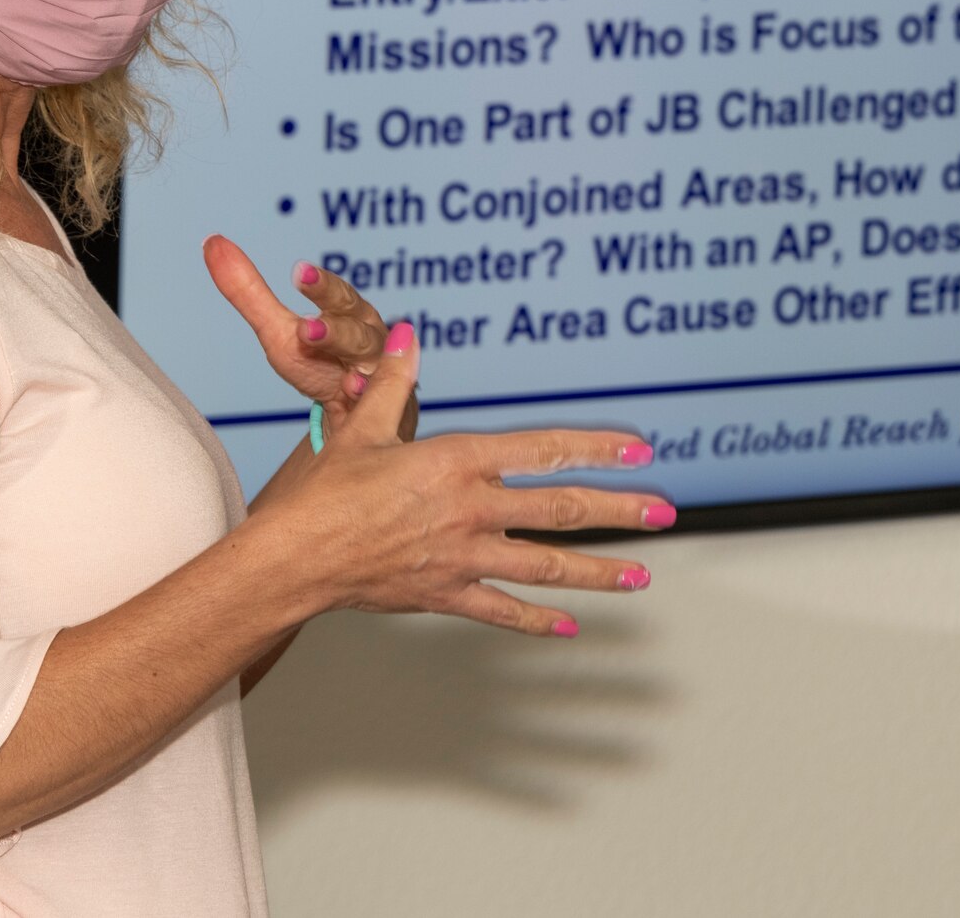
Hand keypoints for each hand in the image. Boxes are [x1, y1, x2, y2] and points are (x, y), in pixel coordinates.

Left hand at [202, 234, 412, 440]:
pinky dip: (365, 396)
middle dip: (333, 329)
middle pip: (354, 330)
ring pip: (368, 364)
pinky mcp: (384, 407)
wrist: (353, 412)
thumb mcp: (278, 331)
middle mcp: (369, 339)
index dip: (320, 285)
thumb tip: (212, 242)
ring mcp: (379, 374)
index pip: (336, 295)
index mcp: (348, 314)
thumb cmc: (318, 362)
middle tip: (306, 330)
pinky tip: (351, 390)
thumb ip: (248, 292)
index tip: (299, 273)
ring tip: (334, 365)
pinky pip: (380, 402)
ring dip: (352, 363)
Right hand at [260, 319, 674, 637]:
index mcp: (457, 461)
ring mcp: (462, 557)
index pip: (543, 450)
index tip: (638, 451)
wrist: (295, 558)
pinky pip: (503, 610)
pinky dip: (538, 619)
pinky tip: (570, 625)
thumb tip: (407, 334)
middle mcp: (470, 509)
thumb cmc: (325, 491)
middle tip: (664, 513)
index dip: (596, 449)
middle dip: (618, 511)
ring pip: (546, 566)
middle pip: (560, 510)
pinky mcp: (445, 595)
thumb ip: (393, 381)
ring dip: (597, 572)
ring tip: (640, 576)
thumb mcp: (361, 426)